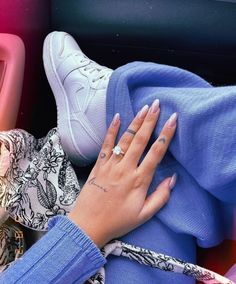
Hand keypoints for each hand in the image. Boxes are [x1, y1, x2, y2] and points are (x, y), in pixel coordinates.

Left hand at [68, 99, 177, 247]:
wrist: (88, 225)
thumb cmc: (118, 221)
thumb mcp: (144, 215)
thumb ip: (160, 197)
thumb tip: (172, 179)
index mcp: (139, 180)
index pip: (156, 153)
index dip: (165, 135)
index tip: (172, 119)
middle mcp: (126, 169)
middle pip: (140, 140)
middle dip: (150, 120)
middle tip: (157, 104)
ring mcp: (111, 165)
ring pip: (125, 139)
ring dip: (135, 122)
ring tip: (144, 108)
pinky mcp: (99, 165)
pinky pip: (106, 144)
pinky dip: (112, 130)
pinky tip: (117, 117)